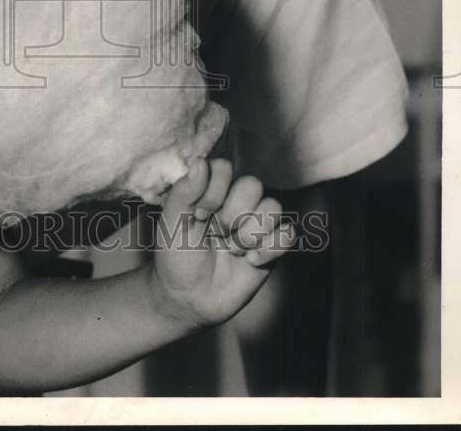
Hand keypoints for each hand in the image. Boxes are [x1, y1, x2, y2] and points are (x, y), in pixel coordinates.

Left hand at [148, 158, 295, 327]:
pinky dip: (271, 247)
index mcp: (211, 191)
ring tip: (233, 249)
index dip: (214, 190)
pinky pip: (288, 234)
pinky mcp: (271, 249)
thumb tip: (201, 161)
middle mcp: (236, 204)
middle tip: (216, 233)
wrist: (188, 299)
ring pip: (274, 206)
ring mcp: (255, 225)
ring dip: (251, 231)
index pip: (225, 168)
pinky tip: (250, 261)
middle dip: (233, 212)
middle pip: (252, 184)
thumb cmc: (176, 257)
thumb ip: (184, 191)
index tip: (198, 214)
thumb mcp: (171, 222)